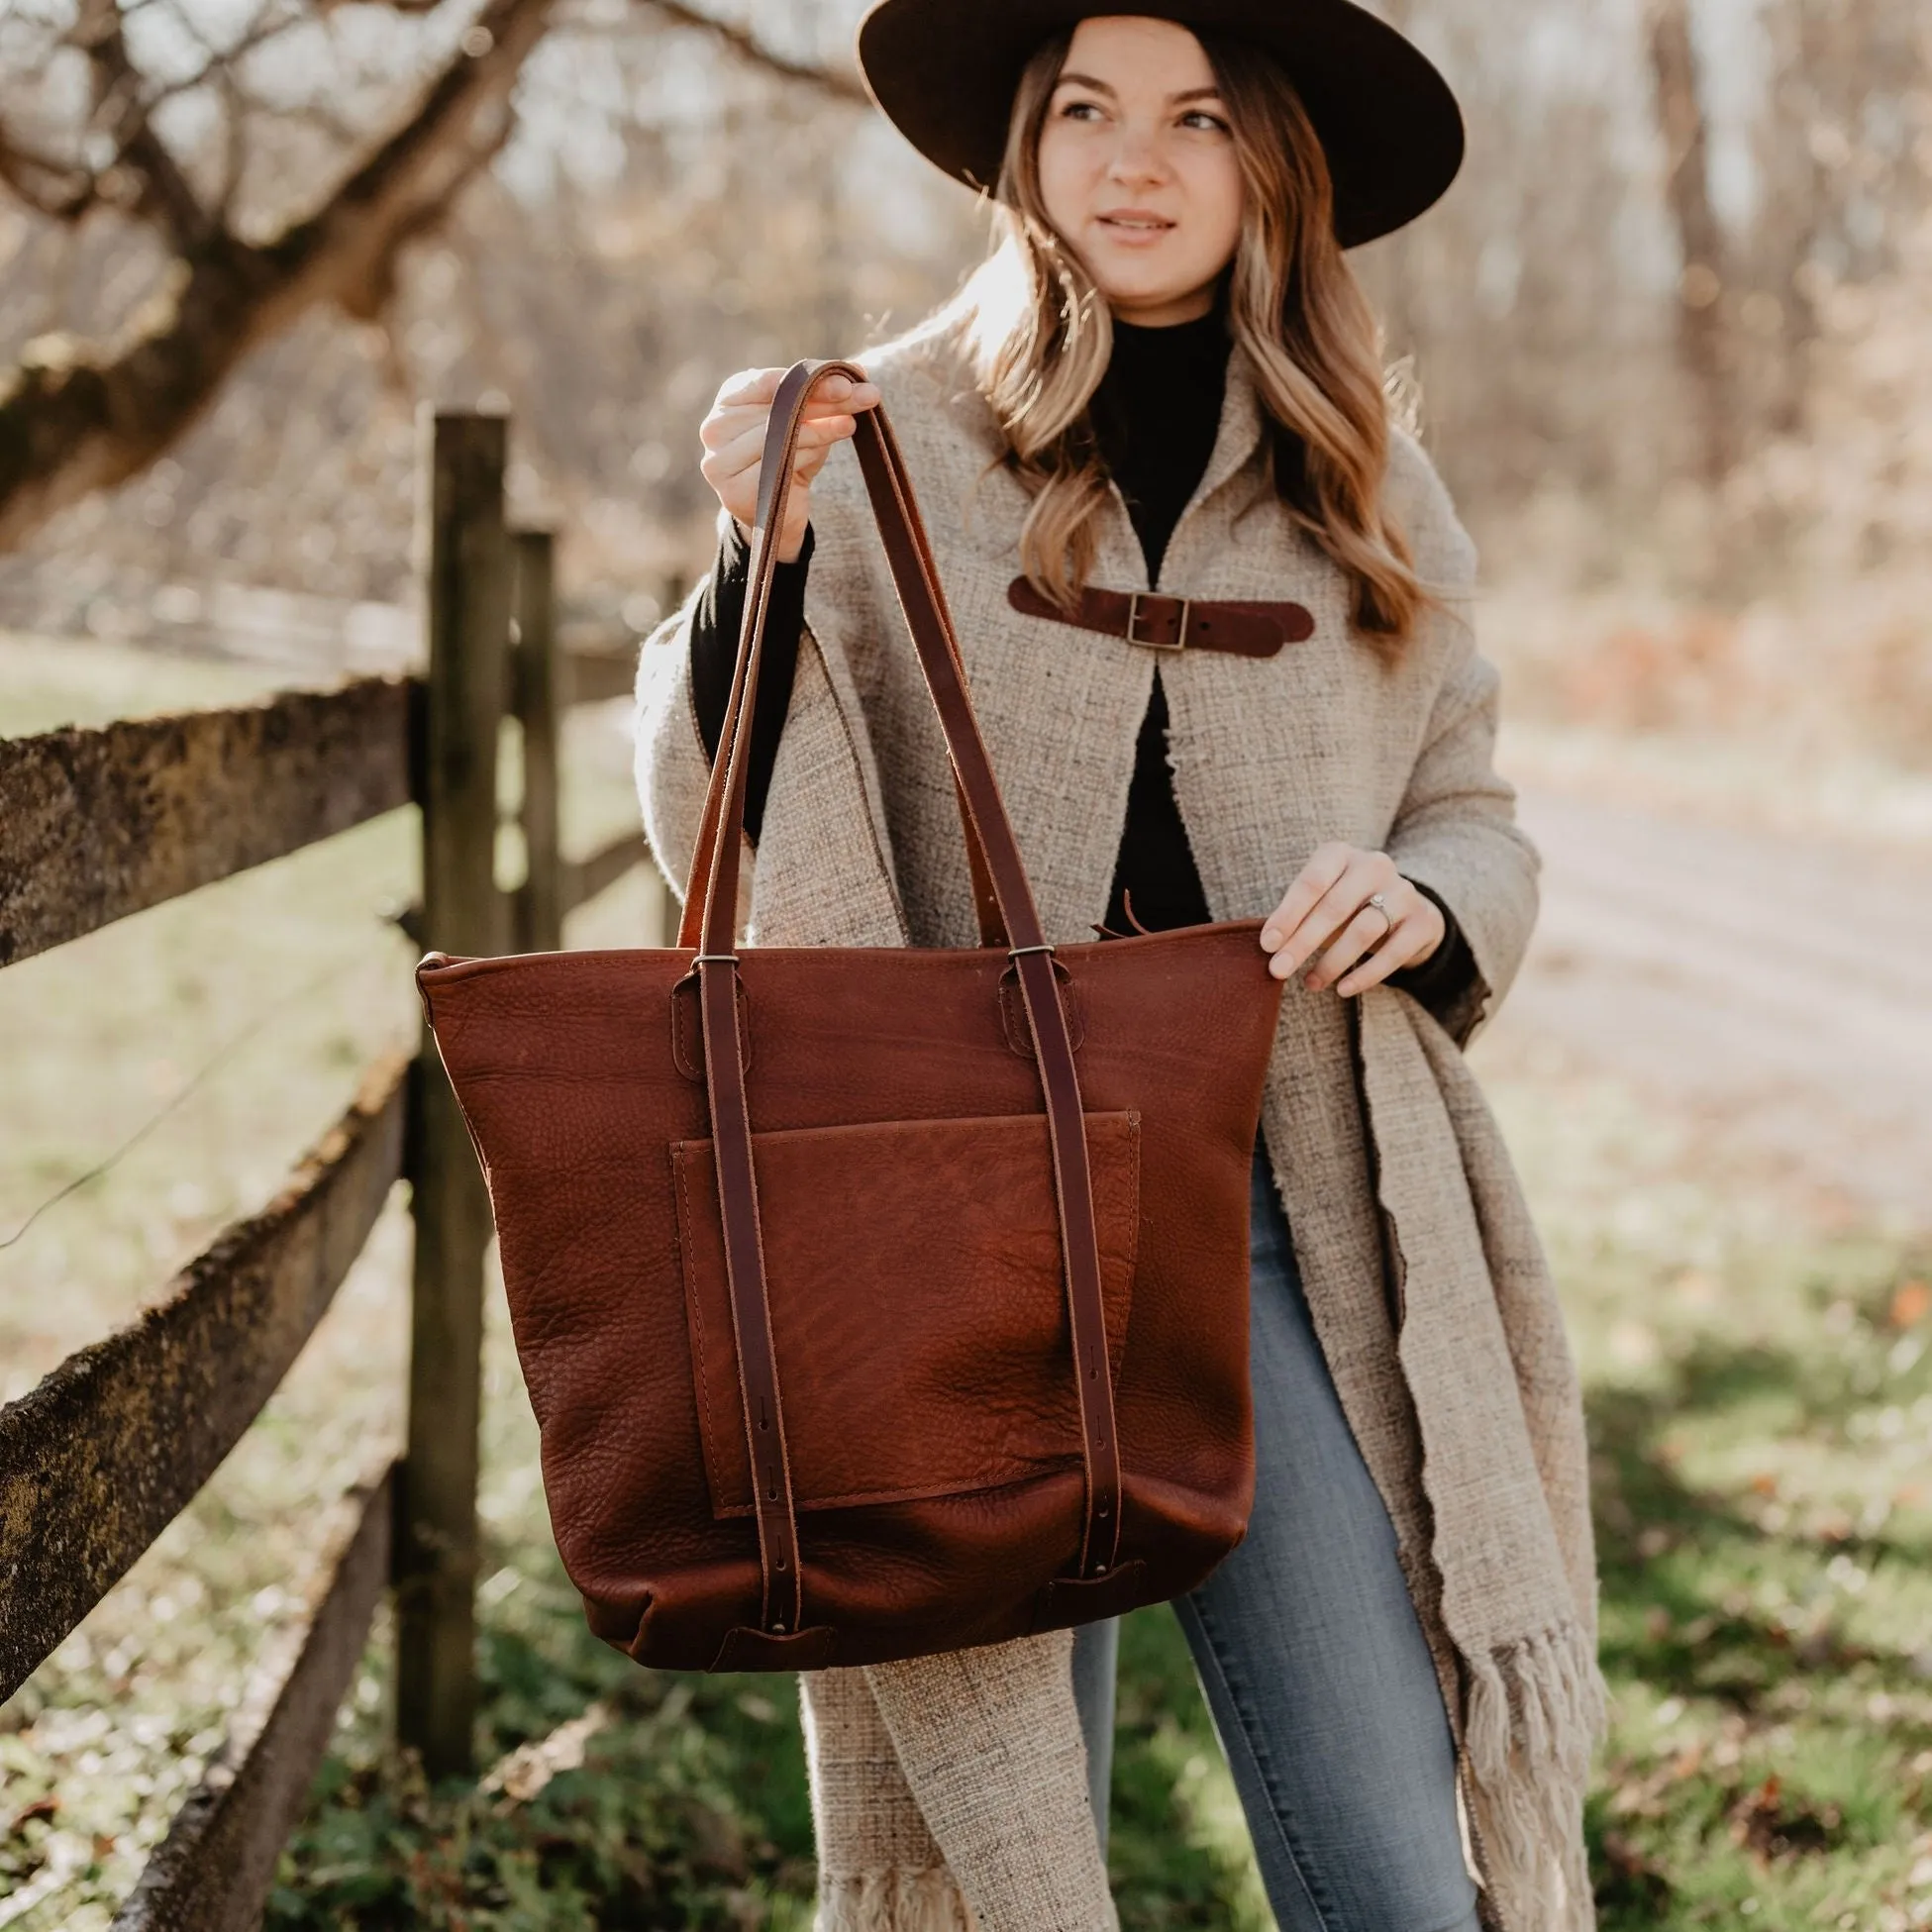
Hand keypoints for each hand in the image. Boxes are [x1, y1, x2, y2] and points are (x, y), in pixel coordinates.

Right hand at [697, 366, 880, 563]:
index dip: (807, 380)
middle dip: (824, 402)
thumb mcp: (809, 421)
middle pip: (776, 408)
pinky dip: (804, 455)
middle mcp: (715, 428)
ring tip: (849, 424)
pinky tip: (825, 450)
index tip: (846, 383)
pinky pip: (776, 464)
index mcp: (729, 400)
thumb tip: (860, 369)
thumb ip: (826, 395)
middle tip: (864, 399)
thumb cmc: (790, 458)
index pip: (767, 382)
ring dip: (818, 428)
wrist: (778, 515)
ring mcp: (719, 461)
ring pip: (776, 434)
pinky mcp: (733, 490)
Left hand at [1258, 843, 1444, 996]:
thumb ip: (1298, 919)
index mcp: (1341, 854)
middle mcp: (1374, 865)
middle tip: (1279, 970)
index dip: (1288, 914)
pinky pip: (1393, 953)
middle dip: (1303, 942)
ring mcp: (1402, 891)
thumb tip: (1270, 949)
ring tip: (1311, 983)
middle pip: (1335, 907)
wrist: (1406, 910)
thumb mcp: (1321, 902)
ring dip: (1332, 961)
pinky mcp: (1423, 921)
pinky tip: (1343, 990)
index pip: (1311, 882)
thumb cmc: (1347, 906)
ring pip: (1364, 930)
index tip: (1267, 945)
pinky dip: (1366, 974)